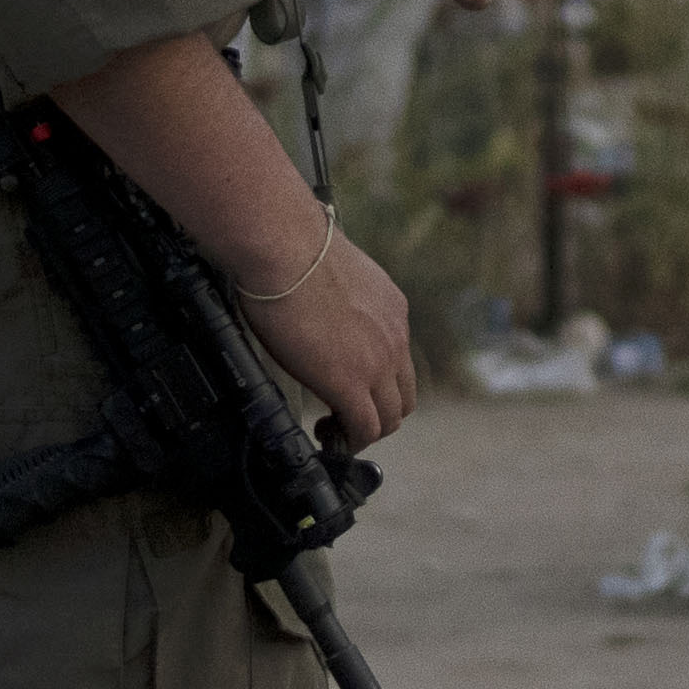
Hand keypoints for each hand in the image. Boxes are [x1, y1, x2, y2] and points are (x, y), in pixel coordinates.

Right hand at [234, 229, 422, 449]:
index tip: (349, 387)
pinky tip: (327, 435)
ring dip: (364, 430)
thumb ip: (338, 301)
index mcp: (392, 309)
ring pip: (390, 418)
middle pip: (404, 396)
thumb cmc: (292, 249)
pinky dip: (349, 441)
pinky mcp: (351, 383)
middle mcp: (395, 337)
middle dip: (377, 413)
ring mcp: (378, 362)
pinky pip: (364, 429)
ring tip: (334, 429)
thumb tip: (317, 304)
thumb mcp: (333, 276)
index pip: (398, 361)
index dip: (376, 382)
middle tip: (344, 417)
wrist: (284, 247)